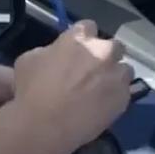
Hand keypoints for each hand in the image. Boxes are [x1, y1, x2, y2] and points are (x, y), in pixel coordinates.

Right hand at [12, 20, 132, 153]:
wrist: (43, 126)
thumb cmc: (31, 91)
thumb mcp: (29, 59)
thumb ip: (50, 50)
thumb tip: (57, 53)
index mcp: (80, 38)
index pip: (88, 27)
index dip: (83, 38)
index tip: (78, 50)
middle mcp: (103, 52)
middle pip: (113, 46)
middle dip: (105, 56)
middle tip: (92, 71)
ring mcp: (116, 75)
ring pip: (124, 70)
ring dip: (114, 76)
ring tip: (100, 91)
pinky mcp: (123, 98)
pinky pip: (125, 93)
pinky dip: (115, 97)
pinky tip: (101, 107)